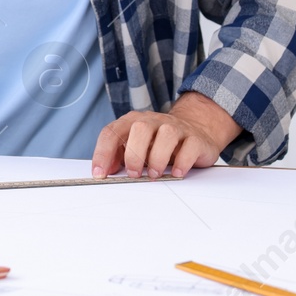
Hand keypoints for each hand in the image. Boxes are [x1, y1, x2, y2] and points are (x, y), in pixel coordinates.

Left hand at [90, 91, 241, 179]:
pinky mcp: (195, 138)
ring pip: (166, 134)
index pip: (112, 132)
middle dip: (133, 154)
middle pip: (139, 129)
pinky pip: (189, 146)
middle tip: (133, 174)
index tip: (100, 174)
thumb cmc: (159, 142)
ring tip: (154, 174)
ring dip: (157, 158)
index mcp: (133, 122)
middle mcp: (153, 121)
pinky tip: (176, 173)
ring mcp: (176, 127)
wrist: (195, 130)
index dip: (103, 153)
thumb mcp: (135, 147)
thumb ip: (118, 156)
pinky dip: (182, 162)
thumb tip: (106, 171)